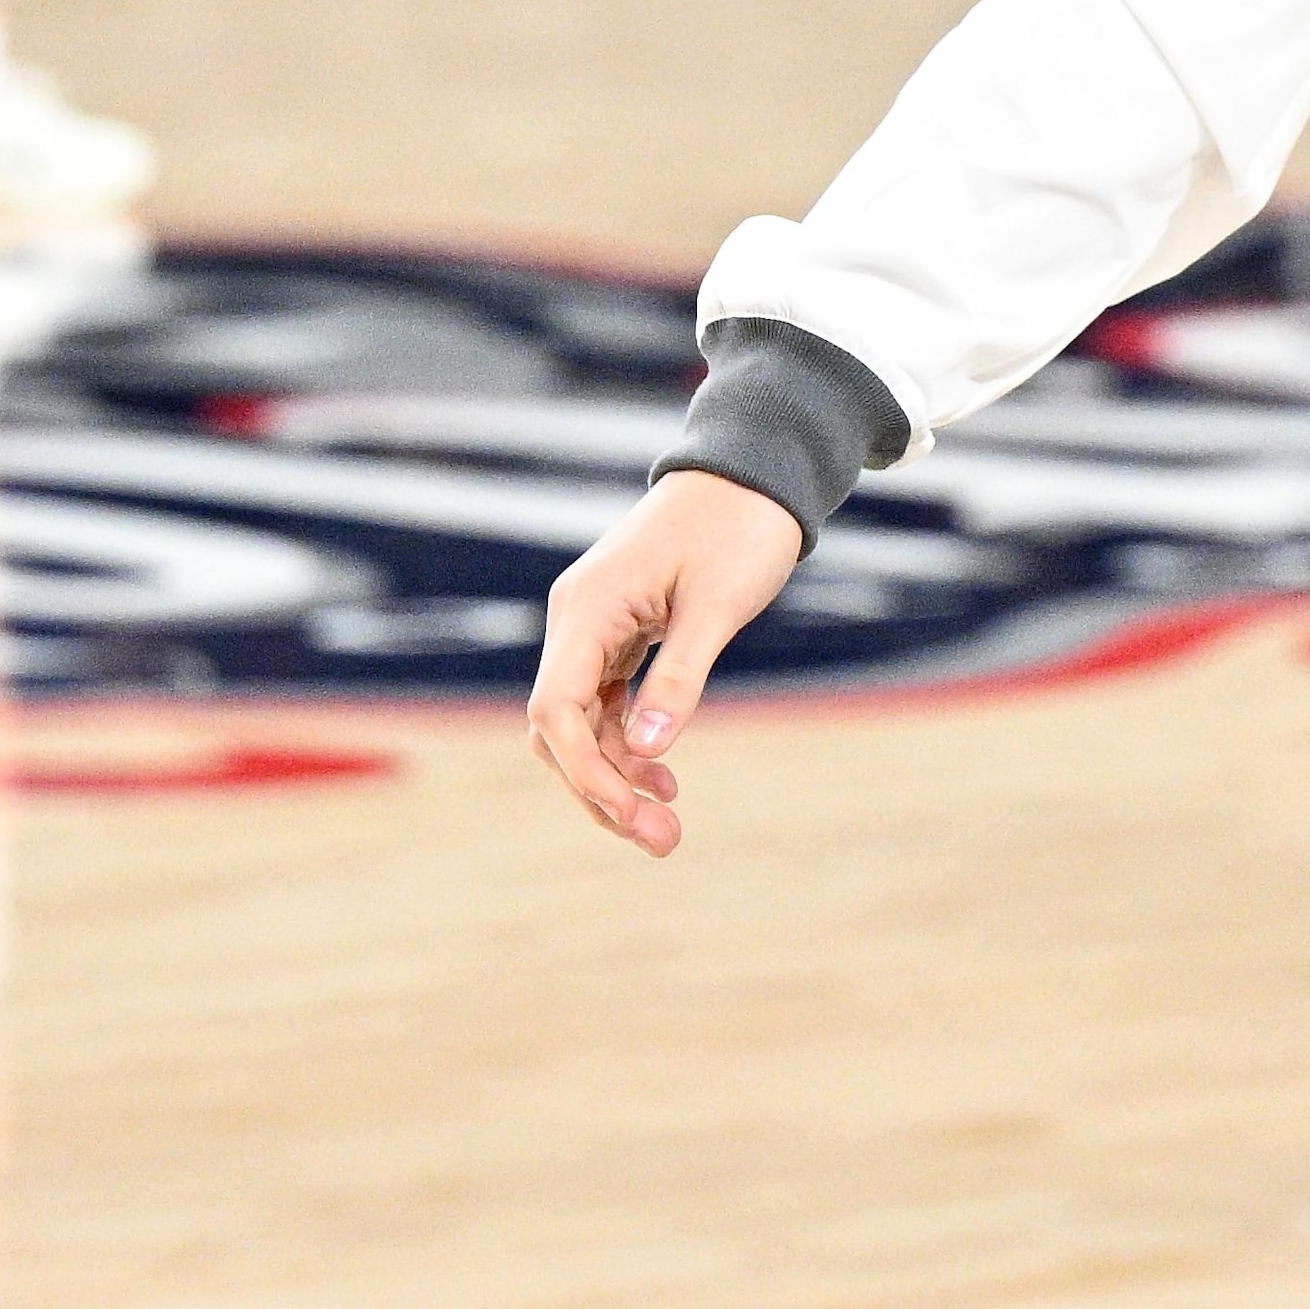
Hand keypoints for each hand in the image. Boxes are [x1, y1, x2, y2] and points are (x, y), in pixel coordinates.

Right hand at [528, 469, 804, 856]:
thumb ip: (679, 677)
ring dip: (617, 774)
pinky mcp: (622, 630)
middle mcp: (576, 621)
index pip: (555, 711)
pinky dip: (630, 741)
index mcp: (586, 611)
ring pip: (582, 722)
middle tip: (663, 839)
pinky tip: (662, 776)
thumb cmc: (740, 527)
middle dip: (601, 788)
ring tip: (667, 825)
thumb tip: (645, 752)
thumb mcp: (717, 605)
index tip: (635, 815)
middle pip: (560, 728)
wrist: (754, 469)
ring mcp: (596, 626)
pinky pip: (607, 701)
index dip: (587, 773)